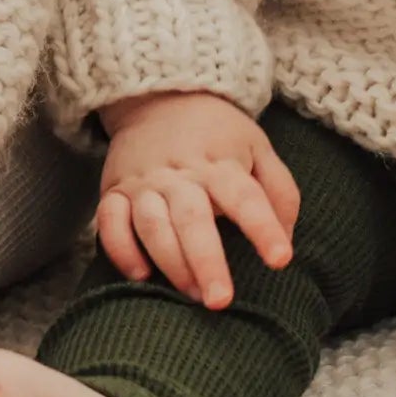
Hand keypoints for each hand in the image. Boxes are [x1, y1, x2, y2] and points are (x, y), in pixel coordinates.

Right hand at [96, 91, 299, 309]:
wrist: (159, 96)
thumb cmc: (218, 133)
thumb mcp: (258, 147)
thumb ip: (279, 191)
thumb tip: (287, 239)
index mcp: (220, 162)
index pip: (245, 197)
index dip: (264, 228)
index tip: (281, 259)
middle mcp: (180, 173)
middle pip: (192, 219)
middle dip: (206, 261)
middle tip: (221, 300)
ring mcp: (144, 181)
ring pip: (151, 224)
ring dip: (170, 262)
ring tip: (192, 293)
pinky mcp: (115, 189)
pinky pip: (109, 222)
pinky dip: (120, 249)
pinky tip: (140, 274)